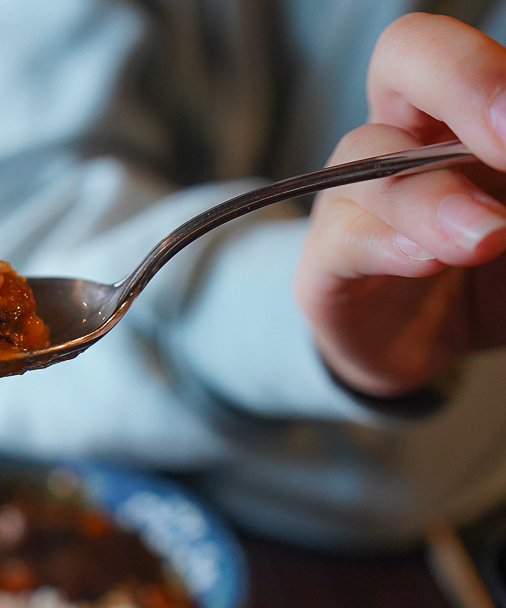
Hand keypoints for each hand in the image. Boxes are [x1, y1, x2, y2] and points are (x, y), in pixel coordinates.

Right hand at [295, 13, 505, 397]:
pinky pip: (343, 240)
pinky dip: (387, 245)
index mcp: (459, 113)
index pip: (456, 49)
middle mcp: (403, 137)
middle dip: (462, 82)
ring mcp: (355, 198)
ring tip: (488, 238)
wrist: (430, 350)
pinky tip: (426, 262)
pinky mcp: (326, 267)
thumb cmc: (486, 274)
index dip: (482, 69)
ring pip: (370, 159)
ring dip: (433, 195)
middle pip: (403, 58)